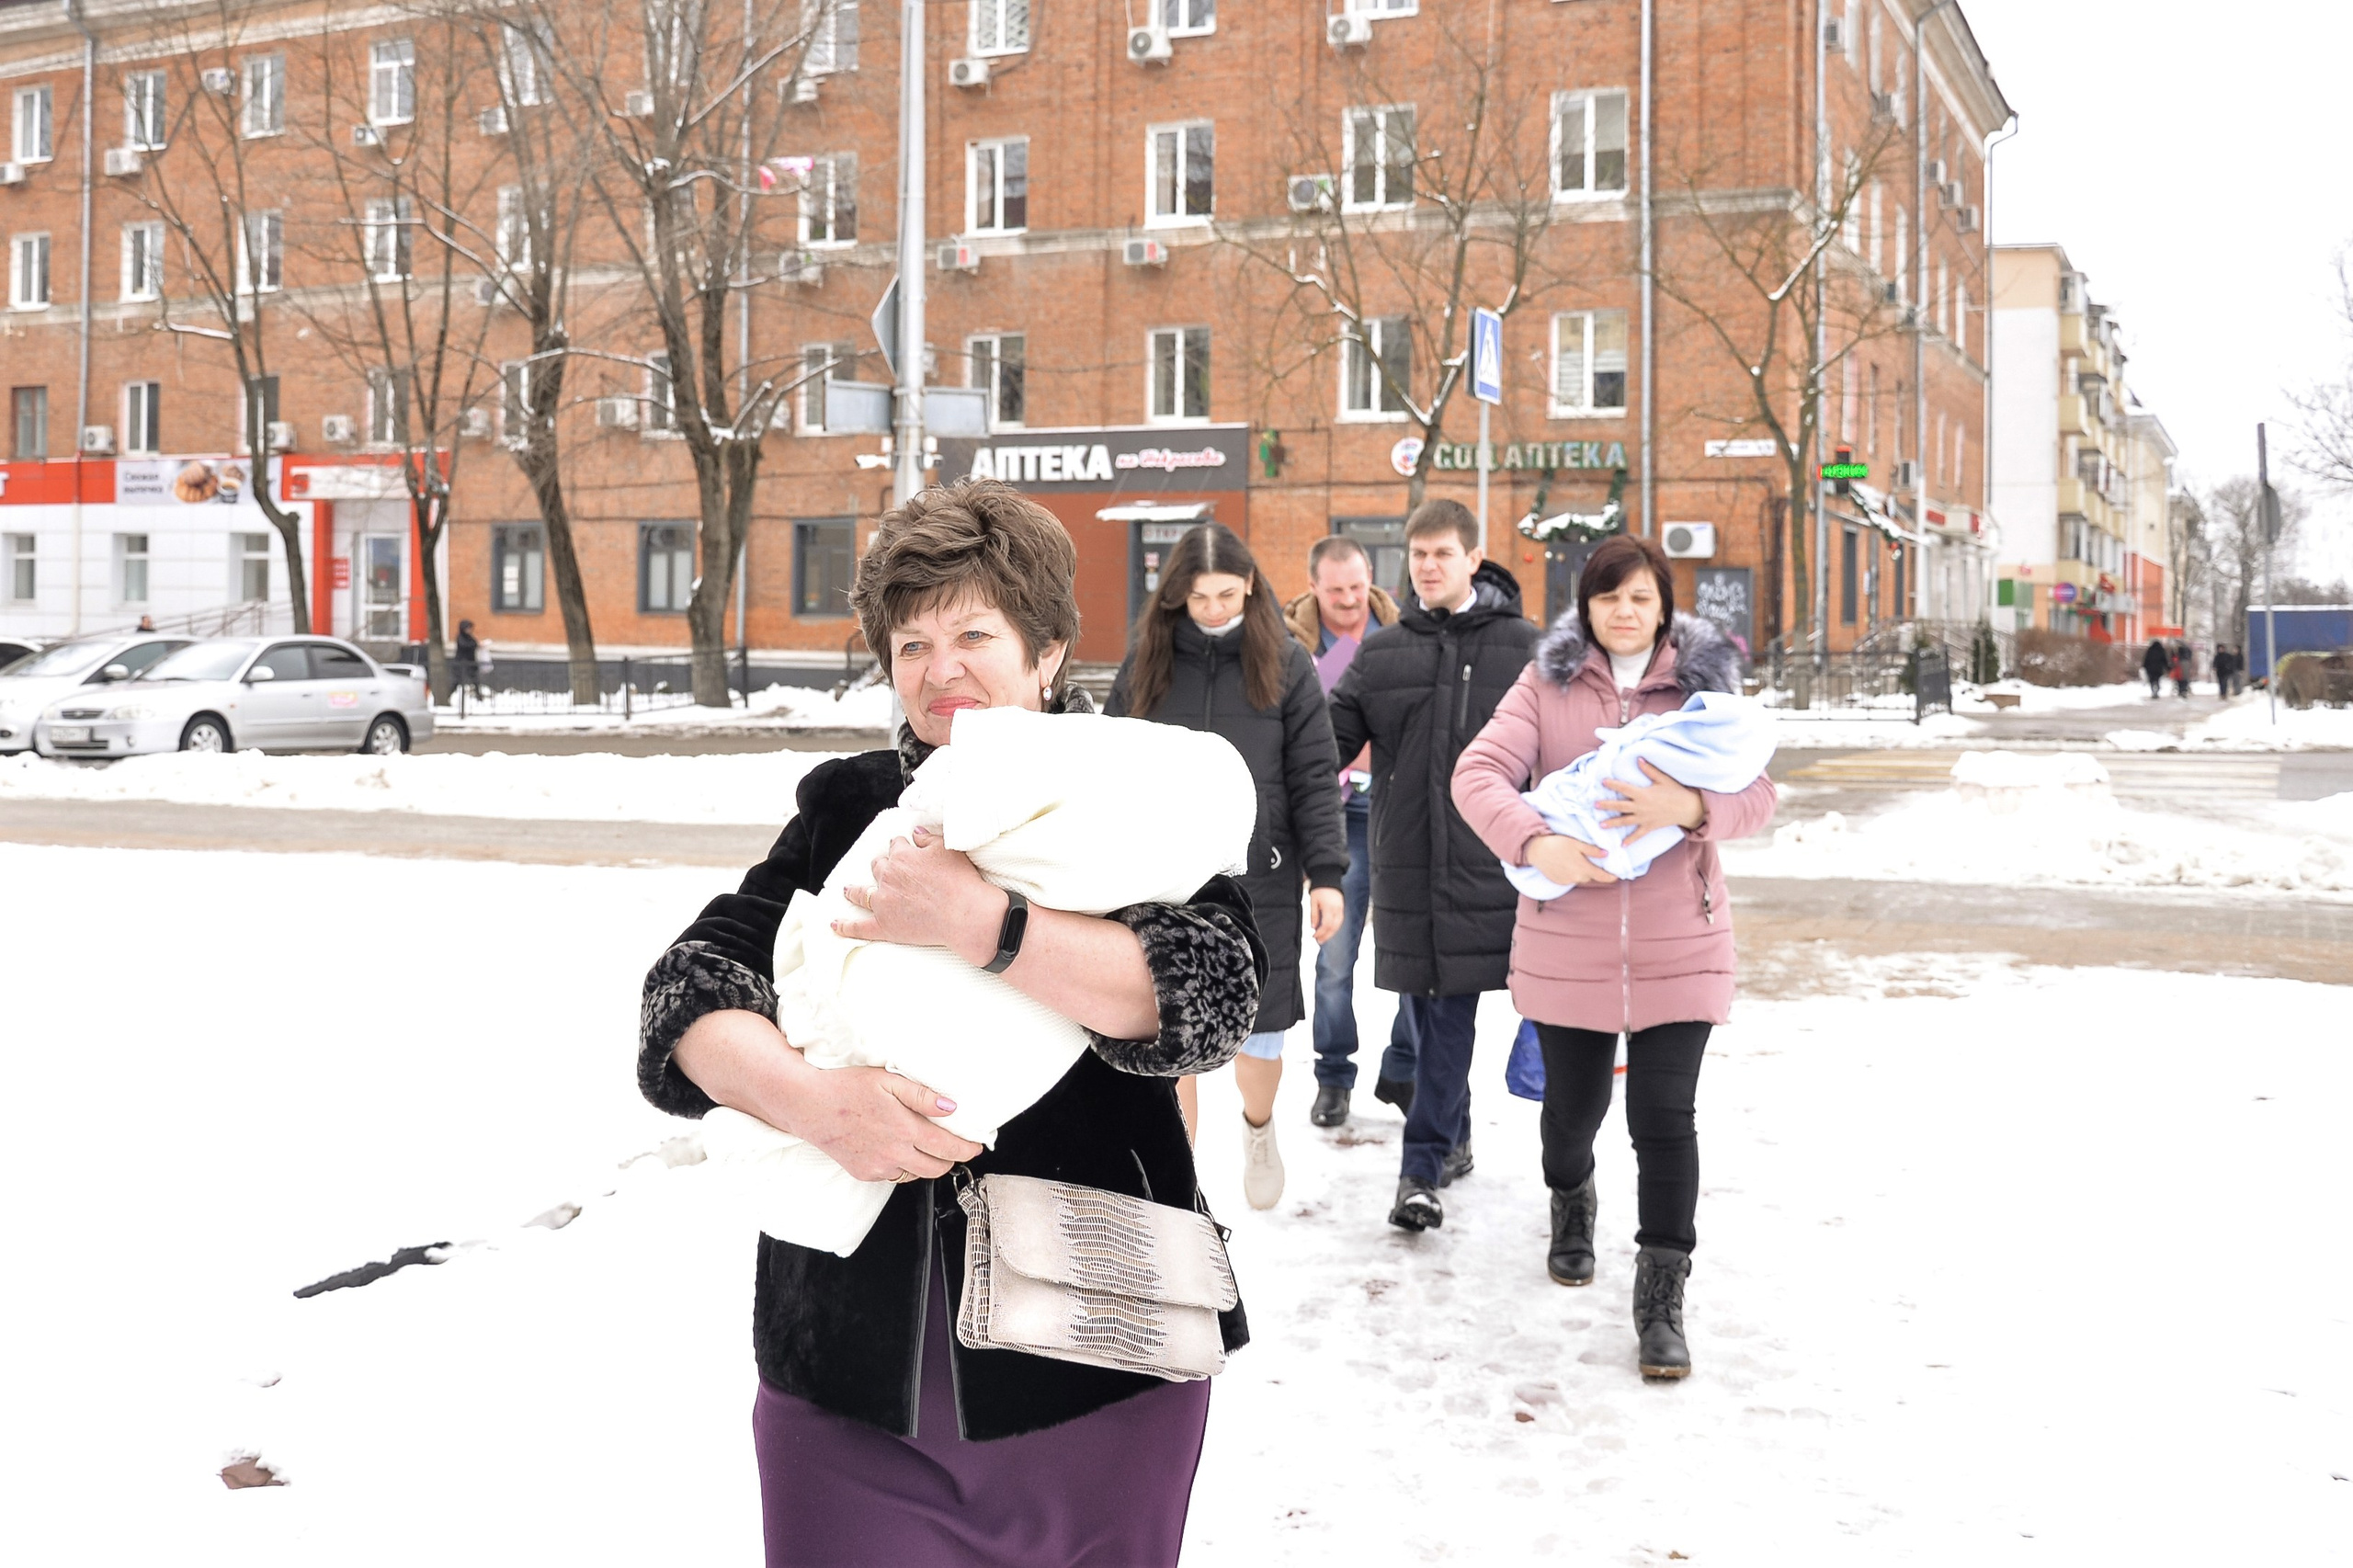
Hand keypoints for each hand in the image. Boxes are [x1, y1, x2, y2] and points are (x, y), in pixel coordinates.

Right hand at [673, 1010, 983, 1182]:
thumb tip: (952, 1107)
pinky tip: (899, 1149)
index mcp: (904, 1131)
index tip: (976, 1146)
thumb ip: (922, 1095)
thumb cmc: (846, 1086)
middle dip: (951, 1159)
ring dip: (927, 1164)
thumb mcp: (888, 1080)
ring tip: (928, 1146)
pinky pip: (893, 1175)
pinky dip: (902, 1166)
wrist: (806, 1103)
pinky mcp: (863, 1173)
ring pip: (915, 1175)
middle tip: (957, 1146)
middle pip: (936, 1168)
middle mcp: (893, 1155)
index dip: (967, 1149)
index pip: (948, 1148)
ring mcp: (877, 1167)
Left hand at [835, 824, 1006, 965]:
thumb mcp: (946, 849)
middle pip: (878, 866)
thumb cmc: (960, 880)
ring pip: (862, 893)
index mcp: (902, 857)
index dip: (902, 848)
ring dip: (853, 890)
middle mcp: (888, 877)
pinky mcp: (884, 926)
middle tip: (886, 870)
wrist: (964, 913)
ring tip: (847, 890)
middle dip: (881, 866)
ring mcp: (883, 902)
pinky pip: (859, 927)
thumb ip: (928, 839)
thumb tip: (915, 832)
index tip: (906, 850)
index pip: (896, 846)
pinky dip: (845, 927)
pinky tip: (834, 925)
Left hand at [1308, 886, 1344, 943]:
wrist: (1329, 880)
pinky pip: (1340, 921)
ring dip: (1331, 933)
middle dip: (1326, 936)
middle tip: (1319, 941)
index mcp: (1328, 907)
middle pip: (1333, 927)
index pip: (1326, 925)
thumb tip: (1313, 927)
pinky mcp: (1342, 909)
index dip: (1320, 933)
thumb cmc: (1319, 890)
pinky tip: (1329, 931)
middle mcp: (1337, 909)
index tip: (1314, 936)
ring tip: (1324, 938)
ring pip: (1338, 925)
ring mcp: (1341, 909)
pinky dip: (1335, 928)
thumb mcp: (1313, 901)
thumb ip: (1314, 914)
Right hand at [1526, 834, 1617, 885]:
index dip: (1611, 877)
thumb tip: (1606, 854)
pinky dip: (1571, 873)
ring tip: (1574, 860)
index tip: (1616, 876)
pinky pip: (1570, 879)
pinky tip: (1565, 864)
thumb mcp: (1577, 844)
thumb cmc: (1557, 844)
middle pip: (1590, 877)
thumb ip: (1592, 850)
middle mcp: (1576, 877)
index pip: (1602, 877)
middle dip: (1592, 870)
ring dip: (1581, 871)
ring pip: (1580, 878)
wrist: (1537, 850)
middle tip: (1588, 859)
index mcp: (1583, 868)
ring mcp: (1567, 881)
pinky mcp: (1560, 882)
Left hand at [1595, 758, 1707, 837]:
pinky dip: (1631, 840)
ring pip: (1625, 821)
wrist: (1688, 808)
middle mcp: (1641, 807)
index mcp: (1643, 794)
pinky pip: (1638, 834)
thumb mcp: (1663, 779)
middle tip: (1595, 805)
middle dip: (1607, 806)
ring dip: (1613, 823)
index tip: (1603, 782)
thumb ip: (1649, 770)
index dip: (1613, 785)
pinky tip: (1622, 845)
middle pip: (1620, 806)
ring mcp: (1645, 818)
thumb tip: (1638, 759)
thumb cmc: (1676, 791)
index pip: (1624, 788)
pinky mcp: (1650, 826)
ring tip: (1601, 825)